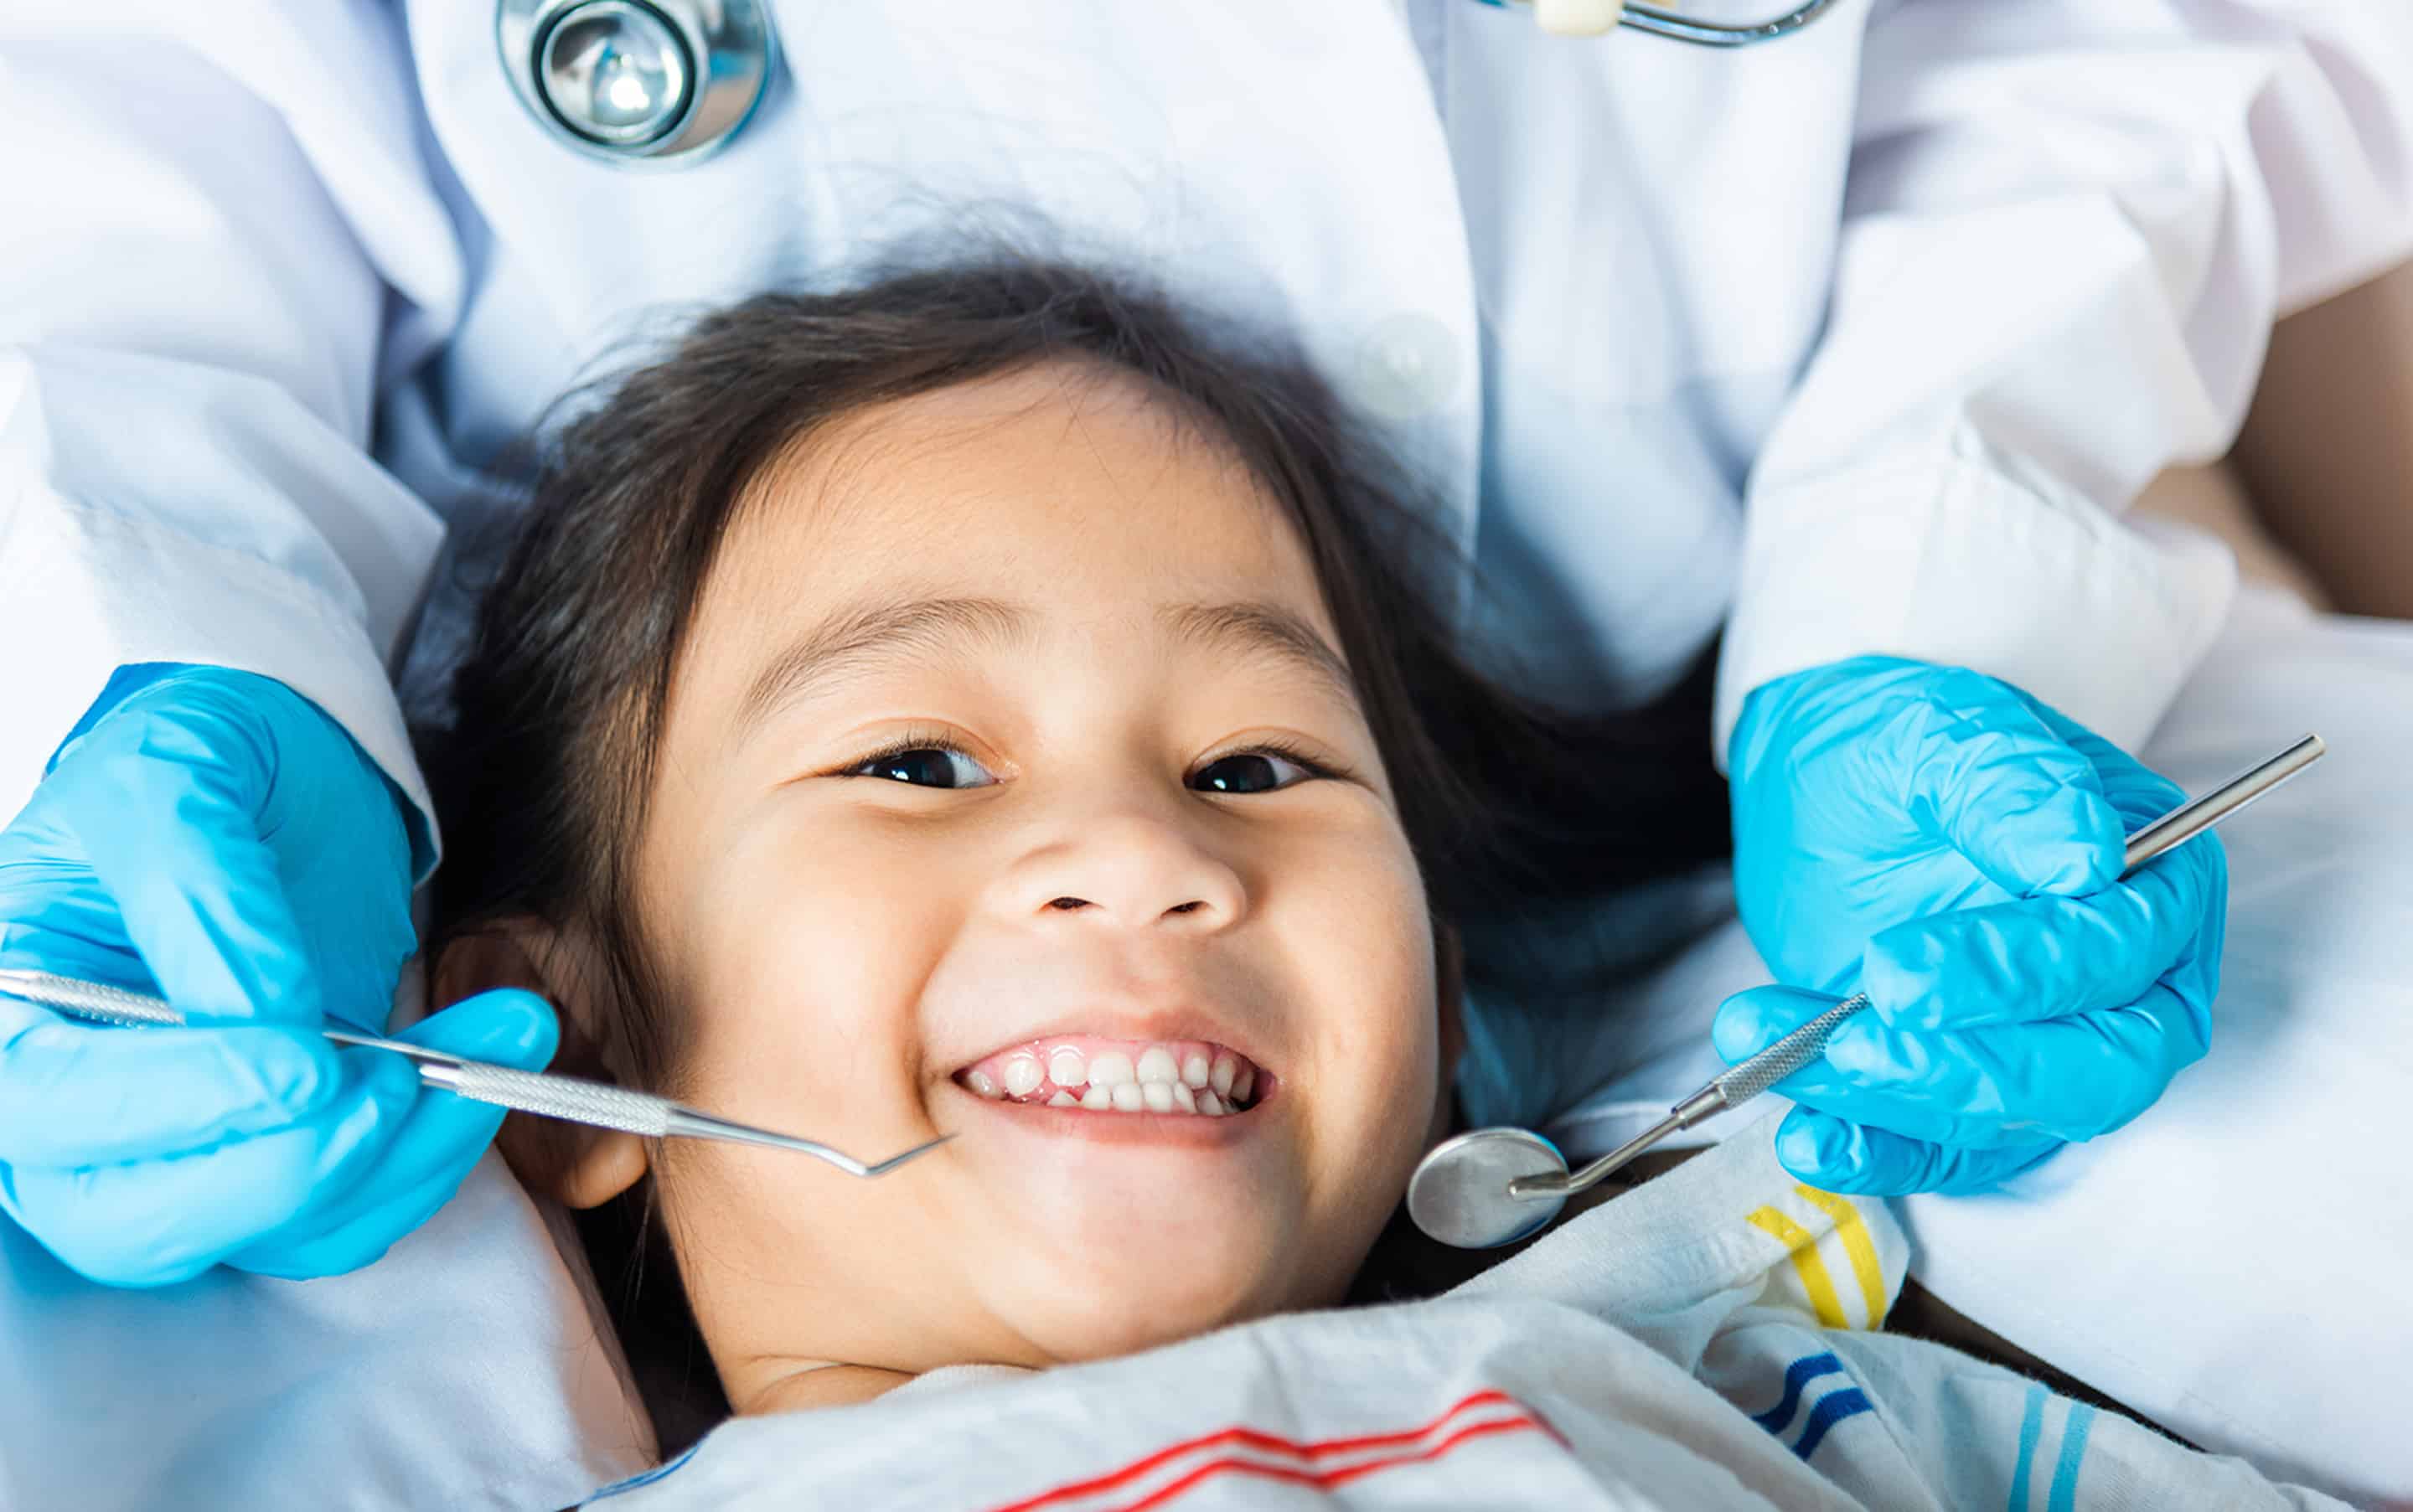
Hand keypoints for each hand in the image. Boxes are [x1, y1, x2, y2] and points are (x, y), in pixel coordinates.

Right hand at [0, 665, 553, 1283]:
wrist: (284, 770)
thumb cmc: (196, 761)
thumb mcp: (173, 779)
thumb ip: (200, 894)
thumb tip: (264, 1018)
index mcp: (11, 1018)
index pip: (56, 1112)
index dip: (180, 1105)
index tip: (306, 1064)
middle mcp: (73, 1112)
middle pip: (144, 1222)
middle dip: (292, 1168)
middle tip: (401, 1083)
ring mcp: (180, 1146)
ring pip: (270, 1228)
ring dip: (403, 1153)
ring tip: (506, 1036)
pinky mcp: (280, 1150)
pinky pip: (350, 1209)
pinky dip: (435, 1152)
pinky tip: (495, 1061)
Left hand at [1715, 656, 2225, 1193]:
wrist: (1832, 778)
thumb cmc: (1906, 743)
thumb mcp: (1941, 732)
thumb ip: (2010, 784)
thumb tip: (2086, 855)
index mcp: (2155, 881)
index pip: (2113, 952)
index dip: (2014, 972)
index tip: (1893, 968)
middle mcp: (2131, 982)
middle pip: (2094, 1067)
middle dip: (1967, 1066)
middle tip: (1849, 1038)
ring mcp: (2059, 1047)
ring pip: (2011, 1118)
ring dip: (1889, 1101)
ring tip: (1774, 1053)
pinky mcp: (1981, 1092)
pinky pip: (1948, 1153)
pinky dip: (1876, 1154)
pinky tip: (1804, 1136)